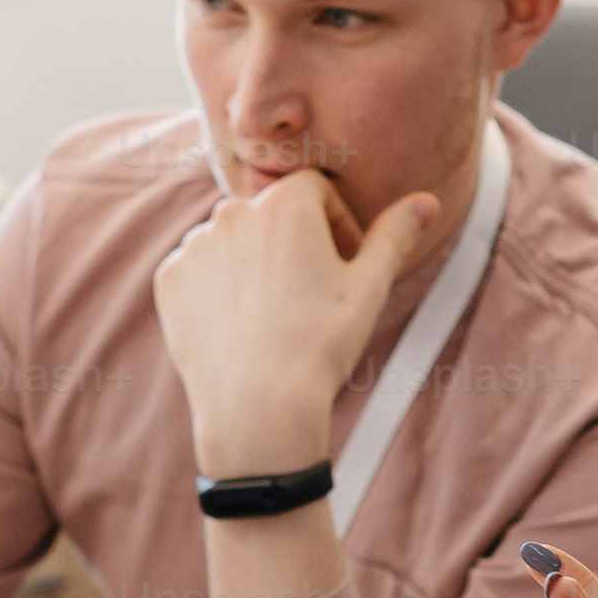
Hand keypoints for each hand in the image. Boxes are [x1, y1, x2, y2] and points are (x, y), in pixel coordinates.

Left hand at [152, 167, 445, 476]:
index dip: (335, 225)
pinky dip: (217, 289)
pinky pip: (198, 271)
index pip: (314, 190)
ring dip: (252, 263)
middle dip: (291, 243)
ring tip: (272, 314)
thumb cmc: (320, 346)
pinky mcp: (170, 279)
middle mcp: (233, 211)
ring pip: (232, 241)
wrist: (258, 407)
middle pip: (270, 214)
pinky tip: (239, 325)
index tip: (342, 266)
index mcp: (286, 203)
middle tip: (308, 296)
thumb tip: (427, 202)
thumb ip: (393, 236)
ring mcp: (195, 245)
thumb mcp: (369, 289)